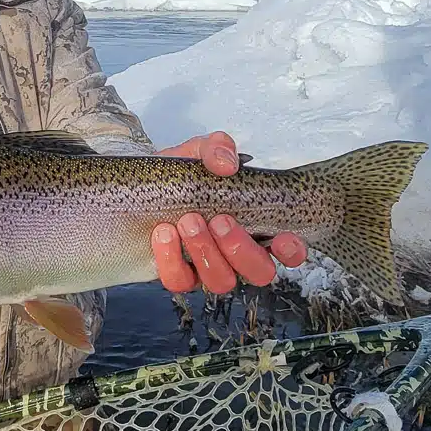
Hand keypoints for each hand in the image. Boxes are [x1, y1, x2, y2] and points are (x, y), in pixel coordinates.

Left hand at [150, 131, 306, 294]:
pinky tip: (163, 233)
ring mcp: (208, 268)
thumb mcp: (198, 153)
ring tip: (188, 221)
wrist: (138, 186)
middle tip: (219, 219)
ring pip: (222, 281)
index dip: (291, 251)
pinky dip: (171, 258)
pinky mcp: (178, 275)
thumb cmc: (181, 175)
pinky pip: (180, 281)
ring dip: (206, 251)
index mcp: (254, 226)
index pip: (288, 251)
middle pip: (259, 272)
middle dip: (240, 247)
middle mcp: (236, 254)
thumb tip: (226, 164)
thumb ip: (216, 149)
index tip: (281, 238)